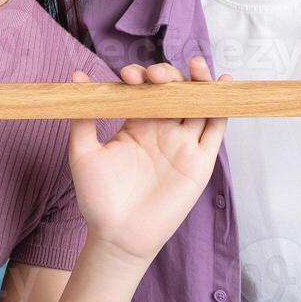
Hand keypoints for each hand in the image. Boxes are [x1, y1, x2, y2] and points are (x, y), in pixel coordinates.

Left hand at [66, 57, 229, 266]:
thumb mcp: (84, 153)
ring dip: (201, 82)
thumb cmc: (97, 198)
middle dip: (169, 75)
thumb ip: (83, 116)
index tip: (128, 77)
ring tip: (196, 65)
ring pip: (199, 104)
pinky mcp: (200, 162)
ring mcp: (183, 145)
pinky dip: (222, 106)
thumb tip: (77, 78)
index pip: (146, 90)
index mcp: (137, 125)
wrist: (117, 236)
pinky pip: (215, 129)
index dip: (141, 77)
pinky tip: (222, 86)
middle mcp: (162, 130)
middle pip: (175, 92)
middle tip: (155, 77)